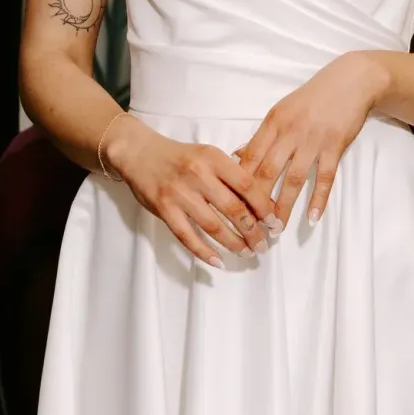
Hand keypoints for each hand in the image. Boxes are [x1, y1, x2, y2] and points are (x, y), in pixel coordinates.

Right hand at [100, 114, 277, 266]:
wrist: (140, 152)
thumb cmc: (179, 156)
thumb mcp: (208, 154)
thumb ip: (230, 174)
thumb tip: (259, 201)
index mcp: (214, 158)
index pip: (247, 185)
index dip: (264, 207)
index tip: (273, 222)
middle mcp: (198, 175)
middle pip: (234, 209)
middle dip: (252, 231)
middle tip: (262, 244)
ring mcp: (180, 193)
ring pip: (213, 226)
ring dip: (233, 243)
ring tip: (246, 253)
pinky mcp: (164, 209)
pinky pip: (187, 236)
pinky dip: (204, 252)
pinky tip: (218, 261)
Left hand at [237, 54, 390, 226]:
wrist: (351, 81)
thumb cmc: (313, 97)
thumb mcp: (281, 111)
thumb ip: (261, 136)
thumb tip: (236, 155)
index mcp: (273, 123)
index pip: (250, 158)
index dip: (239, 184)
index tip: (233, 205)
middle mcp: (290, 132)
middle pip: (267, 172)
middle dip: (257, 201)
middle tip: (251, 226)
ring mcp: (313, 140)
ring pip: (293, 179)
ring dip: (283, 206)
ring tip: (276, 229)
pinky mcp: (335, 146)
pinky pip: (325, 177)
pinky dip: (318, 199)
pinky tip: (312, 218)